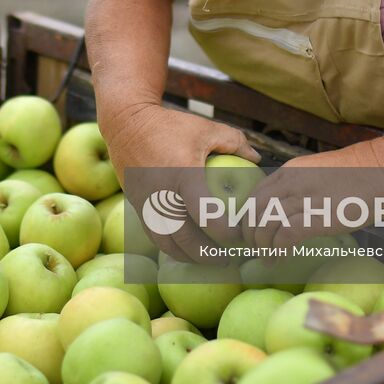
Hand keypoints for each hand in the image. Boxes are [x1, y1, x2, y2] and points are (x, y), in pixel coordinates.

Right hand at [101, 101, 260, 262]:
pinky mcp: (138, 207)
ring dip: (189, 256)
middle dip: (209, 255)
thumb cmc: (170, 126)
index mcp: (184, 176)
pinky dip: (171, 247)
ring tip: (208, 259)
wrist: (127, 124)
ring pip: (167, 243)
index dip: (228, 232)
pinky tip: (186, 249)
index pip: (207, 217)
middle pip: (186, 239)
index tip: (242, 234)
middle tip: (228, 258)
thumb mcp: (206, 129)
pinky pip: (155, 236)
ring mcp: (147, 204)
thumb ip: (234, 142)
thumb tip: (256, 159)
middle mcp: (163, 195)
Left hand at [243, 149, 365, 251]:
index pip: (254, 196)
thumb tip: (287, 210)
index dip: (249, 218)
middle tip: (256, 250)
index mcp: (288, 172)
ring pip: (265, 225)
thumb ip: (299, 188)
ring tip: (268, 259)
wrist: (382, 171)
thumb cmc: (357, 176)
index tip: (252, 234)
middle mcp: (289, 183)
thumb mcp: (317, 174)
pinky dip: (278, 250)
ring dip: (262, 247)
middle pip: (254, 212)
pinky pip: (284, 236)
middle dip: (251, 235)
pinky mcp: (316, 217)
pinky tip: (281, 259)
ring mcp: (302, 199)